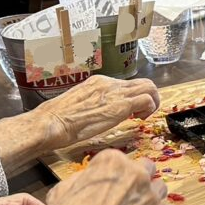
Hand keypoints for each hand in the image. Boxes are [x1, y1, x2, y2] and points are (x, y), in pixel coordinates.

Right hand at [29, 150, 173, 204]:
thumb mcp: (61, 191)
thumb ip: (82, 179)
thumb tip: (90, 179)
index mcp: (112, 161)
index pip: (117, 160)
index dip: (111, 174)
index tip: (107, 186)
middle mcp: (136, 172)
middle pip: (144, 169)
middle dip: (136, 180)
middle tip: (125, 197)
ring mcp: (151, 194)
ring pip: (159, 188)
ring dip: (150, 197)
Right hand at [34, 76, 160, 150]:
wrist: (51, 122)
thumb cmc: (59, 119)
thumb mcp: (80, 104)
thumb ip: (94, 104)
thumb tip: (101, 111)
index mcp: (99, 82)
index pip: (127, 84)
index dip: (135, 97)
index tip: (133, 111)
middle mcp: (110, 84)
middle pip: (143, 82)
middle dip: (150, 97)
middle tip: (143, 113)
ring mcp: (116, 93)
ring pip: (149, 87)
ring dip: (153, 102)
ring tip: (143, 116)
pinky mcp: (120, 105)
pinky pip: (147, 99)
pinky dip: (150, 108)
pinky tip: (139, 119)